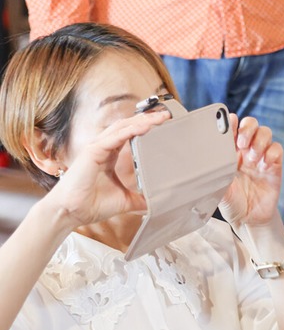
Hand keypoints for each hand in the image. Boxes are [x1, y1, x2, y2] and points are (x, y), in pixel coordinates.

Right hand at [42, 110, 169, 229]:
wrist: (72, 213)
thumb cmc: (92, 205)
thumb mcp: (125, 199)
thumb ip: (140, 198)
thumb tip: (157, 201)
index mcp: (110, 155)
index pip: (130, 134)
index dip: (146, 127)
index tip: (164, 125)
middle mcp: (103, 148)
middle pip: (128, 126)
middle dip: (147, 119)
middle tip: (166, 117)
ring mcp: (97, 148)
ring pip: (122, 127)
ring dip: (142, 120)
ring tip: (159, 118)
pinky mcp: (92, 152)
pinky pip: (115, 137)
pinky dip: (131, 130)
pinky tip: (145, 127)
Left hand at [216, 115, 283, 229]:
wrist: (248, 220)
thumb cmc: (230, 202)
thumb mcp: (217, 188)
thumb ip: (214, 173)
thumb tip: (202, 162)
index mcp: (229, 152)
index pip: (231, 128)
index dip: (230, 122)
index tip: (227, 123)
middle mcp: (246, 151)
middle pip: (251, 124)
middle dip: (248, 128)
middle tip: (242, 142)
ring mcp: (261, 157)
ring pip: (265, 132)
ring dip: (260, 140)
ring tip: (253, 157)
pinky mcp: (274, 166)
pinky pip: (277, 149)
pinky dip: (272, 152)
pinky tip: (265, 164)